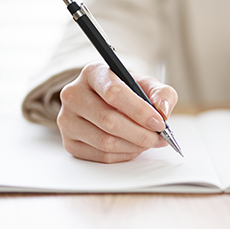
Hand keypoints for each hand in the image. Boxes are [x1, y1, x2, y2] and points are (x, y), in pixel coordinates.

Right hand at [57, 61, 177, 162]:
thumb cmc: (127, 92)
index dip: (139, 111)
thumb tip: (163, 111)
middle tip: (159, 138)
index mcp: (93, 73)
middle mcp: (73, 94)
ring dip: (134, 146)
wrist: (106, 102)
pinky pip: (101, 156)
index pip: (113, 93)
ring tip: (149, 142)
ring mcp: (67, 120)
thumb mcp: (147, 85)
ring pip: (105, 141)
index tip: (159, 123)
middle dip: (140, 133)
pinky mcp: (69, 142)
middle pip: (109, 120)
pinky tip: (134, 147)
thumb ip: (162, 94)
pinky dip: (124, 155)